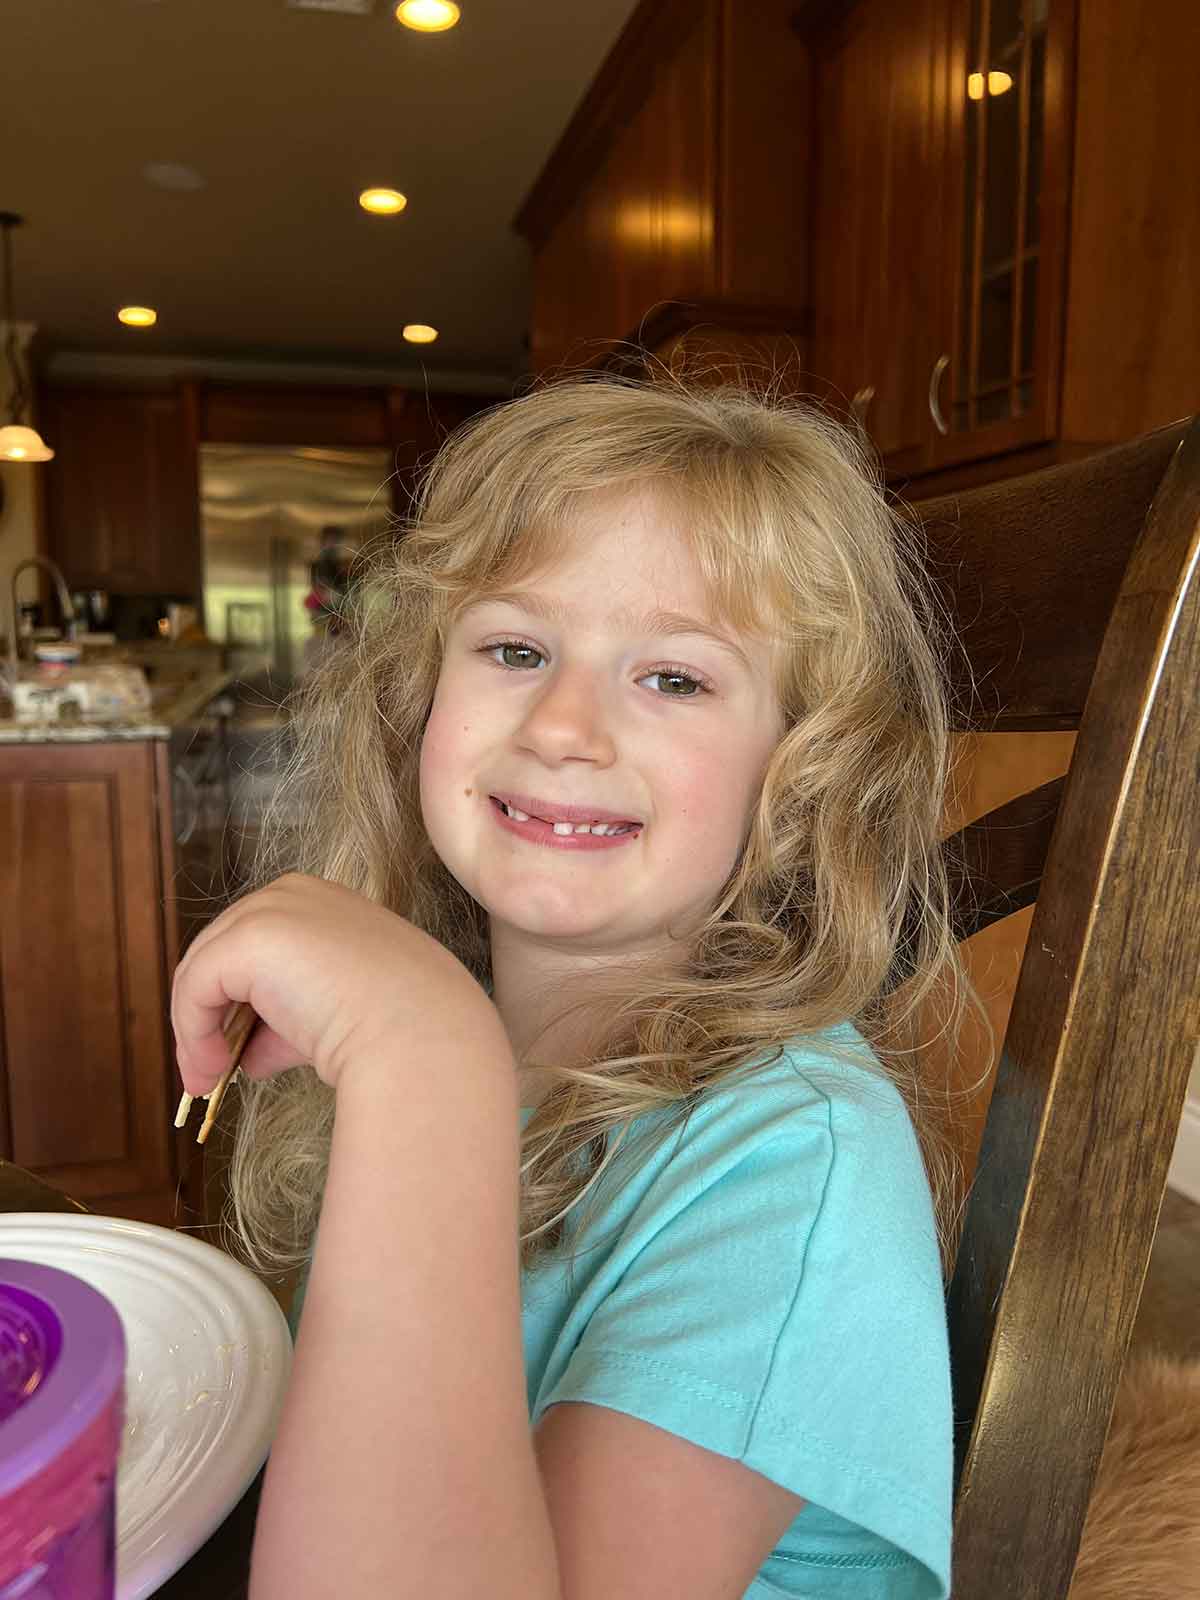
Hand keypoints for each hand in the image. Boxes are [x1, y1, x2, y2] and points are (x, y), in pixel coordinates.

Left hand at [171, 874, 500, 1095]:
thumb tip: (247, 1055)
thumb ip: (286, 1023)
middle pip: (222, 954)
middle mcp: (295, 893)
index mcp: (323, 903)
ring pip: (203, 969)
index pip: (256, 949)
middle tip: (208, 1071)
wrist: (420, 1035)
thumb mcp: (334, 1013)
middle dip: (209, 1015)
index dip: (238, 1002)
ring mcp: (273, 908)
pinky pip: (195, 987)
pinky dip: (192, 1032)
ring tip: (207, 1078)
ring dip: (196, 1029)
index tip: (235, 1053)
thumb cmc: (398, 1029)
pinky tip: (212, 1069)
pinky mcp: (251, 937)